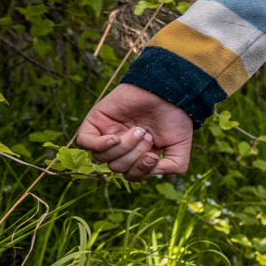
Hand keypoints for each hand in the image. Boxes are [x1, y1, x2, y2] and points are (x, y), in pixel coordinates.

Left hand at [74, 84, 194, 180]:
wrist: (169, 91)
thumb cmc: (175, 117)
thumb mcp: (180, 148)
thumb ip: (172, 167)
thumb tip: (150, 170)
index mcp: (137, 154)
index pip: (129, 174)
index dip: (140, 171)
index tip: (153, 156)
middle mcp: (120, 146)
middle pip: (115, 167)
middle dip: (134, 156)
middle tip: (147, 136)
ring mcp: (106, 133)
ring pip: (101, 157)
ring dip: (123, 148)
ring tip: (138, 130)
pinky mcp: (96, 121)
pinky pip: (85, 142)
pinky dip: (99, 145)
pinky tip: (115, 138)